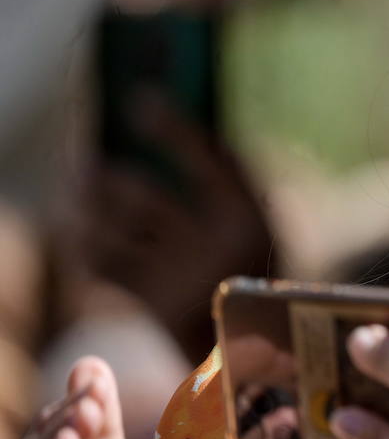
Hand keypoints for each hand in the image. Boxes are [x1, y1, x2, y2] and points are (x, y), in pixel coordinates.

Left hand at [75, 98, 273, 358]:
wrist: (254, 341)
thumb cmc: (251, 263)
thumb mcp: (259, 216)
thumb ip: (229, 171)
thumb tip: (175, 118)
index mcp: (248, 218)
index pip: (204, 156)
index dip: (170, 124)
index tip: (139, 97)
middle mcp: (212, 247)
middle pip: (142, 196)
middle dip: (107, 177)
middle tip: (89, 162)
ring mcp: (178, 278)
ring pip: (113, 232)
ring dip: (88, 209)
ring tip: (80, 189)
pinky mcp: (151, 304)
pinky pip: (103, 265)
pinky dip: (89, 245)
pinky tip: (84, 230)